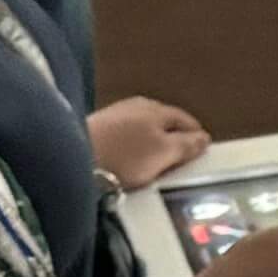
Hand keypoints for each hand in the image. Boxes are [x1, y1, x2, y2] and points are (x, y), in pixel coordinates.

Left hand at [85, 94, 209, 188]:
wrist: (74, 160)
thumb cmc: (122, 155)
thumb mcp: (165, 152)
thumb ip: (187, 144)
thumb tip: (203, 138)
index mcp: (156, 108)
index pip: (186, 120)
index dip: (196, 138)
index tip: (201, 153)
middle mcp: (135, 107)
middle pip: (163, 125)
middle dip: (172, 142)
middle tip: (179, 165)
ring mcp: (114, 118)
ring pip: (142, 132)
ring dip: (150, 148)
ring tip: (152, 169)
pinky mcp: (97, 132)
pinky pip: (124, 142)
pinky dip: (131, 153)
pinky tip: (128, 166)